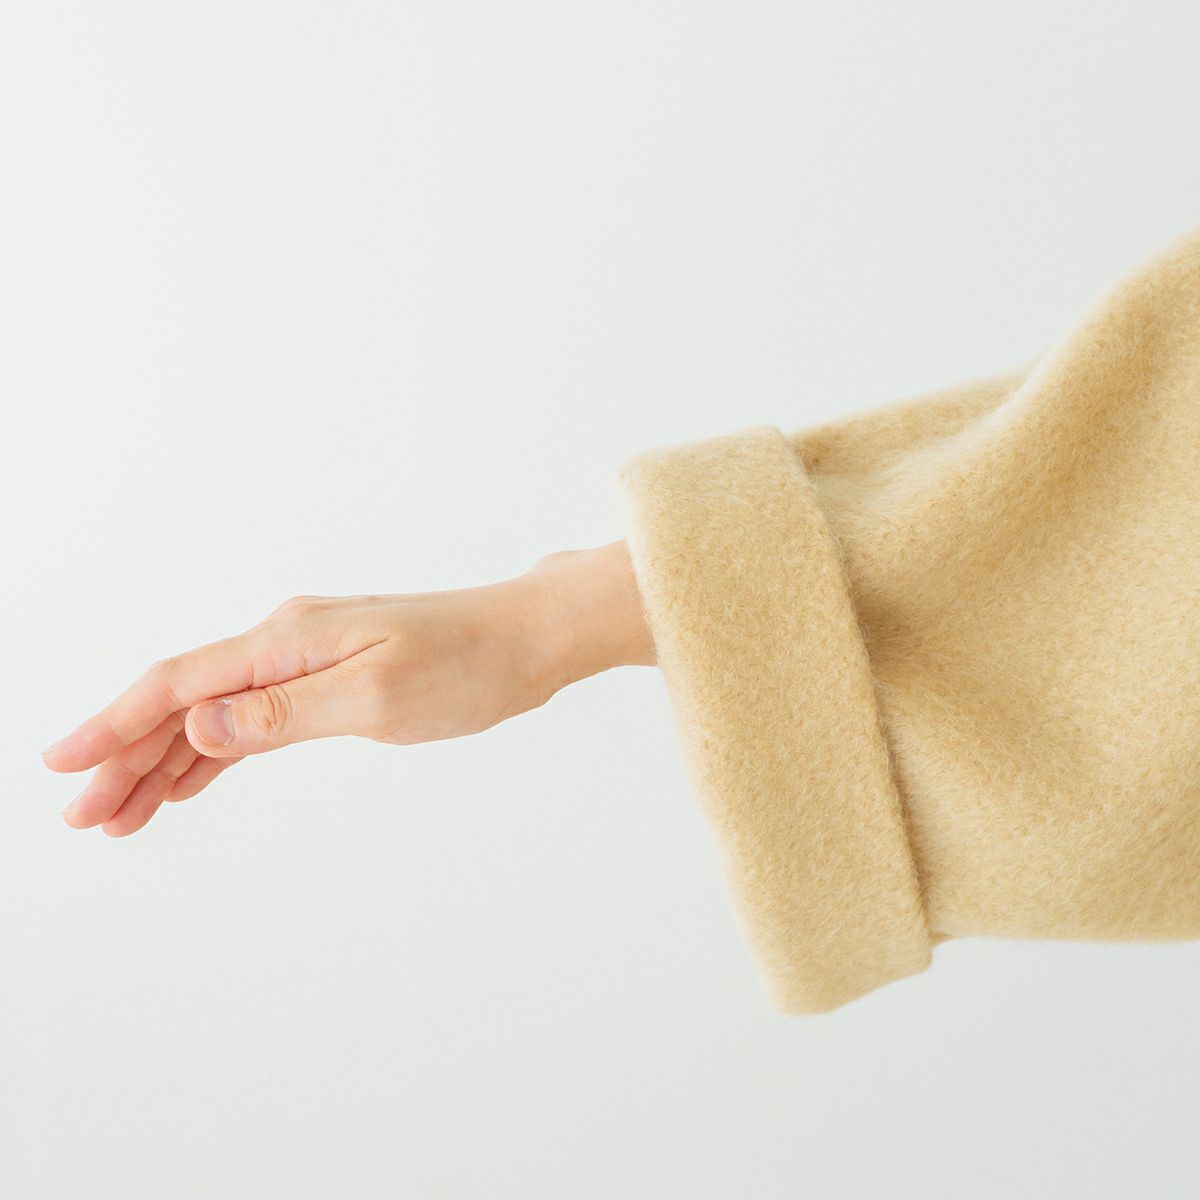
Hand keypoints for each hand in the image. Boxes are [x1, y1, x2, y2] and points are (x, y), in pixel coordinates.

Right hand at [42, 541, 653, 836]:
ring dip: (164, 764)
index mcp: (287, 640)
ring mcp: (306, 663)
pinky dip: (214, 757)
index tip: (63, 766)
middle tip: (83, 817)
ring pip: (213, 717)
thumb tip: (199, 728)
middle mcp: (286, 644)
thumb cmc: (467, 664)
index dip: (115, 725)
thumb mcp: (376, 696)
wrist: (525, 640)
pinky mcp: (330, 681)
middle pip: (183, 704)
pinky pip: (253, 722)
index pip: (178, 685)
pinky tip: (189, 784)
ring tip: (120, 815)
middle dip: (128, 758)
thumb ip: (284, 715)